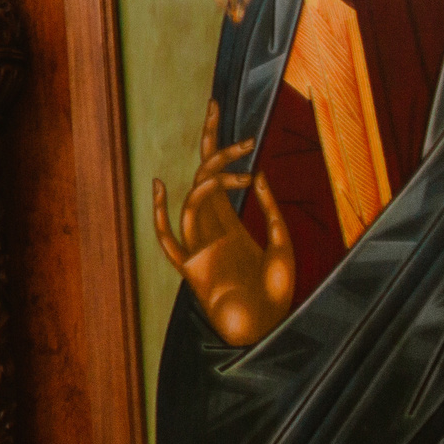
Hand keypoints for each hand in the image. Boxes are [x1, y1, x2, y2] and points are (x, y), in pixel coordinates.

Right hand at [152, 100, 296, 346]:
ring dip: (214, 176)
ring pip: (193, 199)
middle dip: (211, 145)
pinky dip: (161, 213)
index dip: (218, 144)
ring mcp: (197, 245)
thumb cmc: (275, 294)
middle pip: (203, 176)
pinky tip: (162, 187)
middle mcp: (210, 229)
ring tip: (242, 160)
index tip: (222, 114)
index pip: (218, 174)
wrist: (266, 329)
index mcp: (229, 224)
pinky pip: (168, 237)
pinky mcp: (189, 266)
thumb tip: (256, 176)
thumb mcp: (282, 245)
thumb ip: (269, 212)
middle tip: (222, 115)